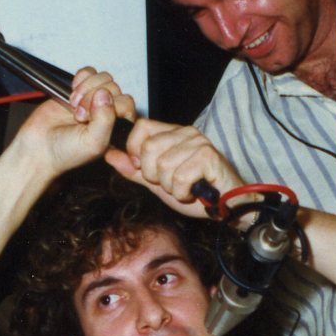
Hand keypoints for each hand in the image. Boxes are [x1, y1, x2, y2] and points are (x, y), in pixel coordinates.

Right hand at [13, 71, 134, 175]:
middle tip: (78, 116)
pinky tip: (72, 94)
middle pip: (114, 88)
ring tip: (73, 106)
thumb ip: (105, 120)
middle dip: (93, 99)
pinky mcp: (79, 90)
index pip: (126, 104)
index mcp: (118, 128)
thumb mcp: (93, 142)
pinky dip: (81, 79)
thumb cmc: (67, 152)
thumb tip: (104, 93)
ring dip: (86, 89)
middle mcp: (108, 113)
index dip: (108, 107)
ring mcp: (94, 100)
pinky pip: (89, 73)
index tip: (90, 119)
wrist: (39, 148)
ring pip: (103, 79)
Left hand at [105, 117, 245, 217]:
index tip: (147, 170)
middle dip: (154, 175)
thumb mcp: (157, 182)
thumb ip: (133, 169)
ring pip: (163, 166)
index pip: (140, 128)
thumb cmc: (196, 192)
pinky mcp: (208, 157)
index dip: (135, 152)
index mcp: (173, 133)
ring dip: (170, 187)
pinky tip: (194, 192)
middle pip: (148, 149)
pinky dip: (183, 192)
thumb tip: (109, 154)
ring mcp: (198, 143)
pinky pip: (179, 178)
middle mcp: (186, 132)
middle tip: (171, 183)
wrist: (226, 206)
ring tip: (185, 188)